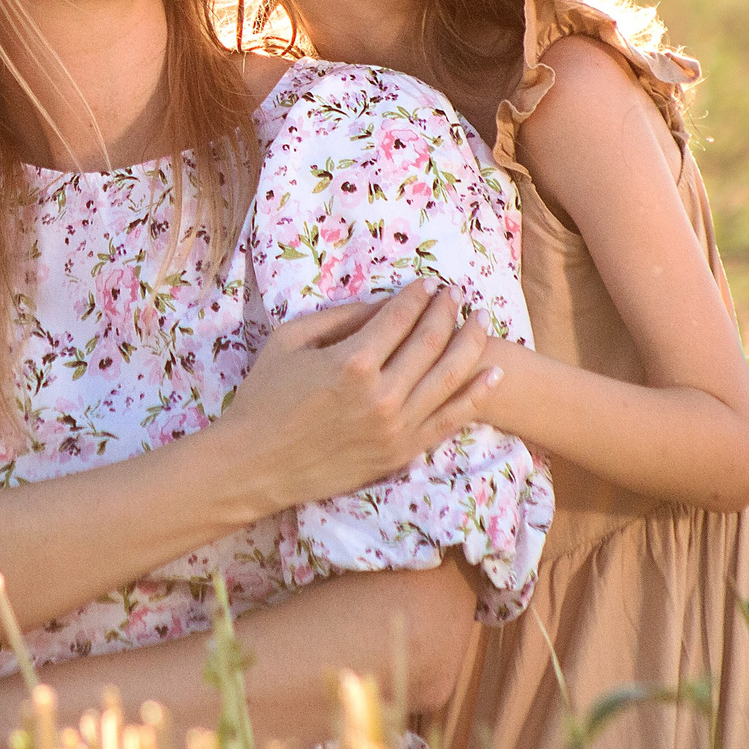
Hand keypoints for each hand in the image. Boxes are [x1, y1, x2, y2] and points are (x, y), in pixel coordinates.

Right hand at [208, 282, 501, 520]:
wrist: (254, 465)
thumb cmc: (264, 397)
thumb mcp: (289, 341)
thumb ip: (338, 318)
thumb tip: (382, 304)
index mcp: (352, 362)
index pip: (400, 318)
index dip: (418, 296)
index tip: (429, 283)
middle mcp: (382, 395)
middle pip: (431, 342)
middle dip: (447, 312)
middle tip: (457, 294)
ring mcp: (397, 428)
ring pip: (450, 377)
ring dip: (470, 343)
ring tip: (480, 322)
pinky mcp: (402, 454)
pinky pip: (450, 421)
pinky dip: (476, 395)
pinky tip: (494, 373)